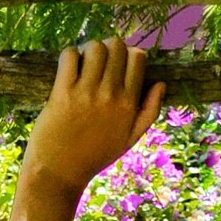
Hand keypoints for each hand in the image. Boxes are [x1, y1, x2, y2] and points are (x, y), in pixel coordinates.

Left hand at [22, 38, 165, 196]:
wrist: (59, 174)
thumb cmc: (94, 157)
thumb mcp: (129, 140)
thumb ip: (149, 113)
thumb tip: (161, 84)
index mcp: (129, 105)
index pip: (137, 57)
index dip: (127, 55)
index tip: (116, 65)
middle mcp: (111, 96)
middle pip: (117, 46)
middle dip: (108, 49)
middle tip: (97, 64)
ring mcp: (87, 93)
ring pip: (95, 47)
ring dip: (88, 51)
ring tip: (82, 66)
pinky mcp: (63, 92)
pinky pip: (70, 55)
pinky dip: (69, 56)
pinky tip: (67, 71)